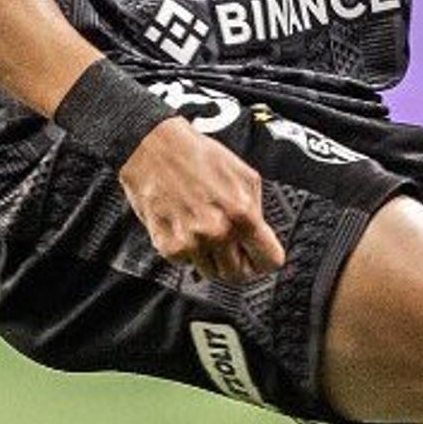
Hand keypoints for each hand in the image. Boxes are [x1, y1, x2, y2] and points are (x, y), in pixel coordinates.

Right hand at [118, 115, 284, 283]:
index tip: (257, 255)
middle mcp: (218, 232)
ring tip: (203, 232)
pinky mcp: (168, 246)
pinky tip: (184, 228)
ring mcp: (192, 242)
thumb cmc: (196, 156)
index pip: (269, 261)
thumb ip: (255, 209)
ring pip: (212, 273)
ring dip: (211, 258)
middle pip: (239, 275)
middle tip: (229, 247)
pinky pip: (186, 264)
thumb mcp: (244, 175)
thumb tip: (259, 235)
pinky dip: (187, 251)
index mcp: (242, 213)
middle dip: (237, 262)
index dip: (264, 258)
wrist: (153, 149)